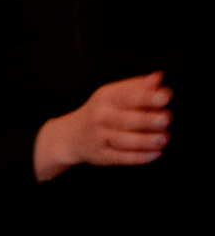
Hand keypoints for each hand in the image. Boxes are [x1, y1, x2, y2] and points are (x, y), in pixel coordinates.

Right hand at [36, 71, 168, 180]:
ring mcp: (99, 138)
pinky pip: (121, 158)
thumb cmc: (101, 111)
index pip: (127, 97)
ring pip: (124, 141)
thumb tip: (158, 78)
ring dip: (146, 141)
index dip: (147, 97)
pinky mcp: (101, 156)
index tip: (165, 97)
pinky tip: (156, 154)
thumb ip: (137, 87)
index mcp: (106, 99)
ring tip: (163, 138)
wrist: (70, 136)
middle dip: (148, 120)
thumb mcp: (114, 94)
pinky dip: (140, 157)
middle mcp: (101, 118)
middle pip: (126, 120)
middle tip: (166, 119)